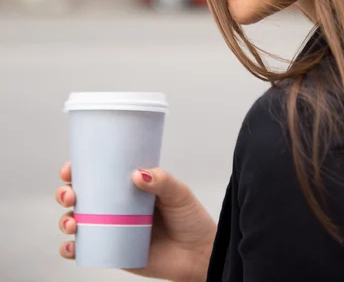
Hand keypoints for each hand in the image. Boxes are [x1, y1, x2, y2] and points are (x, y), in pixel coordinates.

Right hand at [56, 162, 216, 281]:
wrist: (199, 255)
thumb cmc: (190, 219)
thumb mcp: (179, 193)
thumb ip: (162, 181)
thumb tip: (138, 174)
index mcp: (129, 185)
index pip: (98, 172)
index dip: (78, 169)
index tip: (70, 168)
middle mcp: (116, 205)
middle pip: (80, 196)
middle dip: (65, 193)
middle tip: (70, 196)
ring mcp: (112, 228)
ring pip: (77, 222)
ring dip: (65, 220)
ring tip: (73, 223)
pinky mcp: (113, 251)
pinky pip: (85, 250)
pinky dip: (71, 249)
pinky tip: (72, 247)